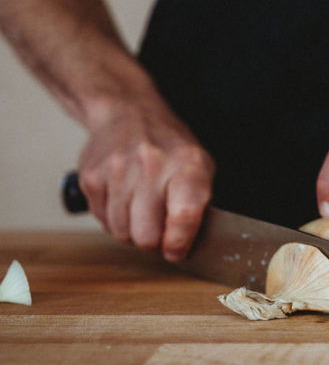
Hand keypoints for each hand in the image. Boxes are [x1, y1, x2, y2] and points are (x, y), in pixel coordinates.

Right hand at [77, 107, 213, 261]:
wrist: (129, 113)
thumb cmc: (171, 148)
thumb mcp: (201, 167)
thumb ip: (199, 206)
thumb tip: (185, 247)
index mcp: (187, 165)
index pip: (184, 215)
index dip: (179, 243)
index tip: (176, 251)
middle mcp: (152, 165)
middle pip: (147, 235)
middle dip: (154, 242)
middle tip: (160, 230)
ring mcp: (117, 170)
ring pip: (122, 233)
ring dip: (133, 231)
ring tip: (142, 210)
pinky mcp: (91, 177)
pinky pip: (102, 221)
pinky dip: (115, 219)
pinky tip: (125, 200)